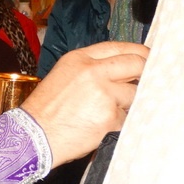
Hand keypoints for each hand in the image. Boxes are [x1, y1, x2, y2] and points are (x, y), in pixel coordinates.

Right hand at [21, 42, 146, 164]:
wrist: (32, 136)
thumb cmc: (46, 109)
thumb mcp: (64, 74)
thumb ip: (91, 68)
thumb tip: (123, 69)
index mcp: (80, 58)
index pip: (120, 47)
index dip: (139, 53)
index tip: (148, 59)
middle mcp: (93, 71)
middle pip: (137, 64)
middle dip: (147, 72)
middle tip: (151, 80)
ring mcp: (104, 94)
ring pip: (135, 94)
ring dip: (129, 103)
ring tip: (109, 112)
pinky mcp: (110, 117)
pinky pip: (127, 118)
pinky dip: (119, 123)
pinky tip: (102, 127)